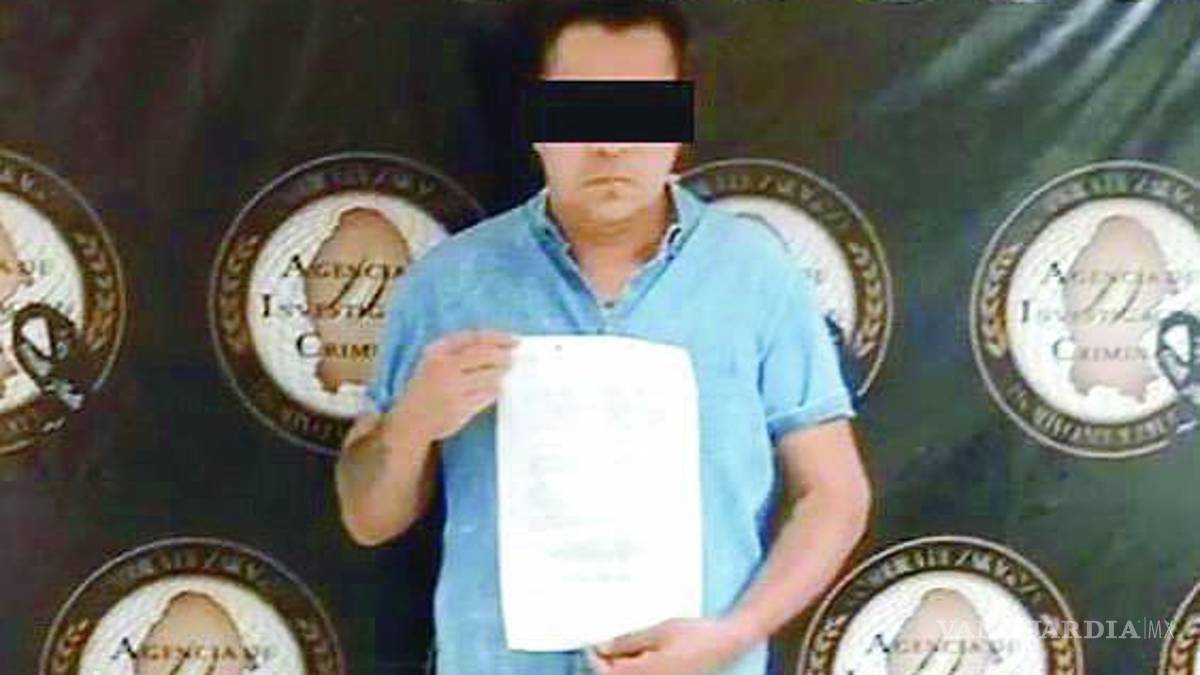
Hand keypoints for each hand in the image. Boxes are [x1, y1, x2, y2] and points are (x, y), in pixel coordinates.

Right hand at [389, 329, 516, 441]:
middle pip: (486, 356)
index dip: (498, 338)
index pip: (475, 338)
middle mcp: (444, 368)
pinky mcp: (460, 409)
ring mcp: (452, 390)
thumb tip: (498, 346)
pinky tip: (491, 391)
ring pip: (490, 377)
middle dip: (504, 357)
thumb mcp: (433, 361)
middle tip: (511, 360)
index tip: (514, 341)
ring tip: (499, 377)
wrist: (411, 421)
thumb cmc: (427, 387)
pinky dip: (493, 392)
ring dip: (499, 376)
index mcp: (437, 352)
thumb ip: (458, 350)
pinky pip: (487, 396)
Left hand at [587, 618, 755, 674]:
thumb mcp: (658, 631)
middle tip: (601, 646)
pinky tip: (637, 656)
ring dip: (620, 668)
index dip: (594, 659)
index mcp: (646, 673)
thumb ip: (629, 642)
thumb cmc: (697, 635)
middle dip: (606, 665)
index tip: (590, 645)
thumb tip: (605, 648)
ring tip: (619, 649)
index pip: (607, 673)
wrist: (725, 643)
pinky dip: (633, 669)